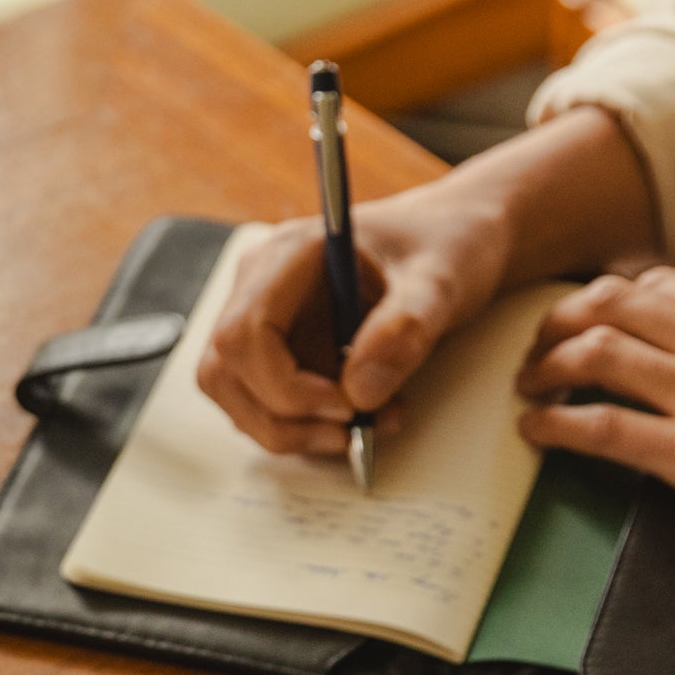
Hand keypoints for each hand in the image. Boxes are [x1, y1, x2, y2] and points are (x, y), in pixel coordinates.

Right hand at [199, 182, 514, 456]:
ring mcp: (259, 320)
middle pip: (226, 372)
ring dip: (294, 430)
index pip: (244, 334)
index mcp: (288, 254)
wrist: (449, 243)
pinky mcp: (271, 351)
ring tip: (365, 425)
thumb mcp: (441, 281)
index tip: (346, 406)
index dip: (284, 386)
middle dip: (285, 419)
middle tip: (352, 431)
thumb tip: (360, 390)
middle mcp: (258, 285)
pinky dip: (305, 427)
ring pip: (236, 397)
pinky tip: (360, 414)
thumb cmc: (443, 246)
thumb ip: (405, 327)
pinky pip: (262, 404)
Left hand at [517, 267, 674, 576]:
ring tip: (527, 387)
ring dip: (544, 369)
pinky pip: (599, 429)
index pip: (657, 284)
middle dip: (558, 322)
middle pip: (609, 304)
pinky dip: (553, 426)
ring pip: (593, 355)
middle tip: (537, 346)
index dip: (606, 297)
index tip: (582, 314)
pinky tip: (535, 433)